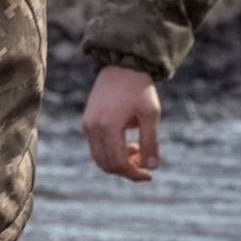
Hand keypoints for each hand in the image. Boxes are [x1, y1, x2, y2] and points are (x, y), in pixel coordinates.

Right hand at [82, 65, 163, 181]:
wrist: (122, 65)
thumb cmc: (139, 88)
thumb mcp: (150, 115)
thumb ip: (151, 142)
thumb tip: (152, 168)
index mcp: (108, 126)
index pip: (119, 163)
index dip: (134, 174)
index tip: (150, 175)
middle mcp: (92, 128)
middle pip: (106, 164)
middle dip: (126, 170)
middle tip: (145, 164)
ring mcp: (87, 124)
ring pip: (99, 157)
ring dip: (118, 162)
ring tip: (136, 150)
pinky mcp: (87, 121)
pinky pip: (96, 146)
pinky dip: (110, 152)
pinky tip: (126, 143)